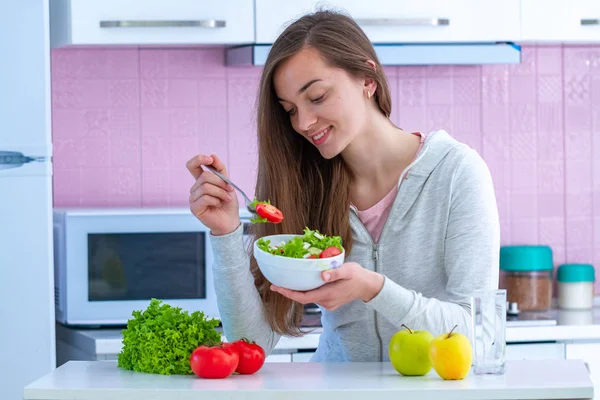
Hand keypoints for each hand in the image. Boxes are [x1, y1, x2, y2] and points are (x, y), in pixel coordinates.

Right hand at [186, 153, 240, 235]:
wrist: (230, 220)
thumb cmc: (228, 203)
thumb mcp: (227, 183)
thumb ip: (220, 169)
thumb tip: (212, 155)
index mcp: (201, 181)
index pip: (192, 165)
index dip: (199, 159)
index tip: (210, 160)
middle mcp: (195, 188)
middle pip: (204, 176)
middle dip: (220, 182)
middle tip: (229, 190)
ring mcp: (193, 198)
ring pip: (206, 187)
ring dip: (220, 193)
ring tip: (226, 199)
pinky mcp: (194, 208)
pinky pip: (205, 198)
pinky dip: (216, 200)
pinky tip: (218, 205)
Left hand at [270, 262, 384, 310]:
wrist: (368, 286)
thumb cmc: (358, 276)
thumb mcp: (347, 270)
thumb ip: (334, 273)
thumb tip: (322, 276)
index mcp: (328, 294)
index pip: (303, 297)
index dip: (289, 293)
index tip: (277, 288)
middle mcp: (326, 302)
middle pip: (303, 298)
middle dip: (289, 291)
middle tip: (275, 284)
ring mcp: (328, 304)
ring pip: (309, 298)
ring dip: (298, 291)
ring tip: (287, 281)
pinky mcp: (330, 302)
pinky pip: (314, 297)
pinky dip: (306, 291)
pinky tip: (302, 282)